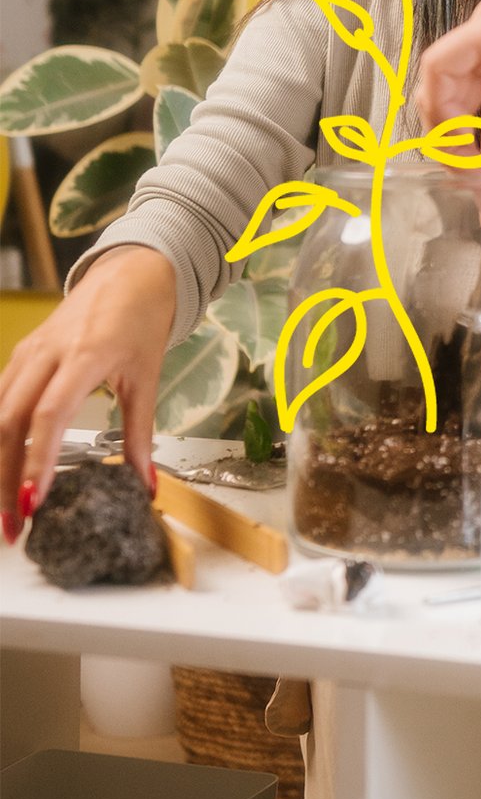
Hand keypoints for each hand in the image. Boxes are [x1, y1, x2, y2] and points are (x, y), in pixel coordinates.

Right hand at [0, 247, 175, 537]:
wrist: (130, 272)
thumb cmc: (142, 319)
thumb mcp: (148, 375)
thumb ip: (142, 432)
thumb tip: (146, 484)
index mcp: (85, 355)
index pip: (50, 415)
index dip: (39, 460)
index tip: (35, 502)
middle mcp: (47, 353)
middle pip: (11, 422)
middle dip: (7, 479)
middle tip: (14, 526)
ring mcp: (28, 353)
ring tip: (5, 510)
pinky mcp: (19, 355)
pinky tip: (0, 469)